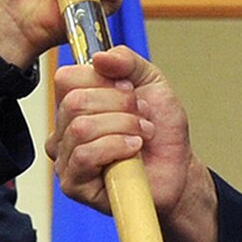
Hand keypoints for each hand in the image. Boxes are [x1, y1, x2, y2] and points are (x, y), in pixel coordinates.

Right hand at [50, 47, 218, 241]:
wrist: (178, 169)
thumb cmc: (162, 131)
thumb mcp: (151, 82)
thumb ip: (126, 61)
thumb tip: (98, 57)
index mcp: (74, 102)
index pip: (67, 78)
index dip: (104, 81)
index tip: (130, 91)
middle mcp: (63, 129)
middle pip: (75, 102)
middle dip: (120, 106)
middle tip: (142, 118)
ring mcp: (65, 158)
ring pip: (81, 128)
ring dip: (123, 128)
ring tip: (141, 136)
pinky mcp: (73, 184)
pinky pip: (84, 155)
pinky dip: (116, 147)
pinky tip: (132, 151)